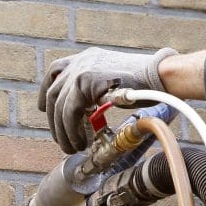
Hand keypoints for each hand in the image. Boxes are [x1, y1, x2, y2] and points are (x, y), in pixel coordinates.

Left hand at [38, 47, 177, 152]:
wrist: (160, 76)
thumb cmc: (146, 84)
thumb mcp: (114, 82)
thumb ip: (97, 90)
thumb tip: (88, 110)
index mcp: (87, 59)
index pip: (56, 71)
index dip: (46, 91)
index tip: (44, 108)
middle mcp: (81, 62)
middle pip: (54, 92)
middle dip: (54, 121)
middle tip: (62, 139)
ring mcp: (82, 70)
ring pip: (60, 106)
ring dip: (63, 131)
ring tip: (72, 147)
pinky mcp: (86, 82)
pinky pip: (70, 112)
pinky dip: (72, 130)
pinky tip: (80, 141)